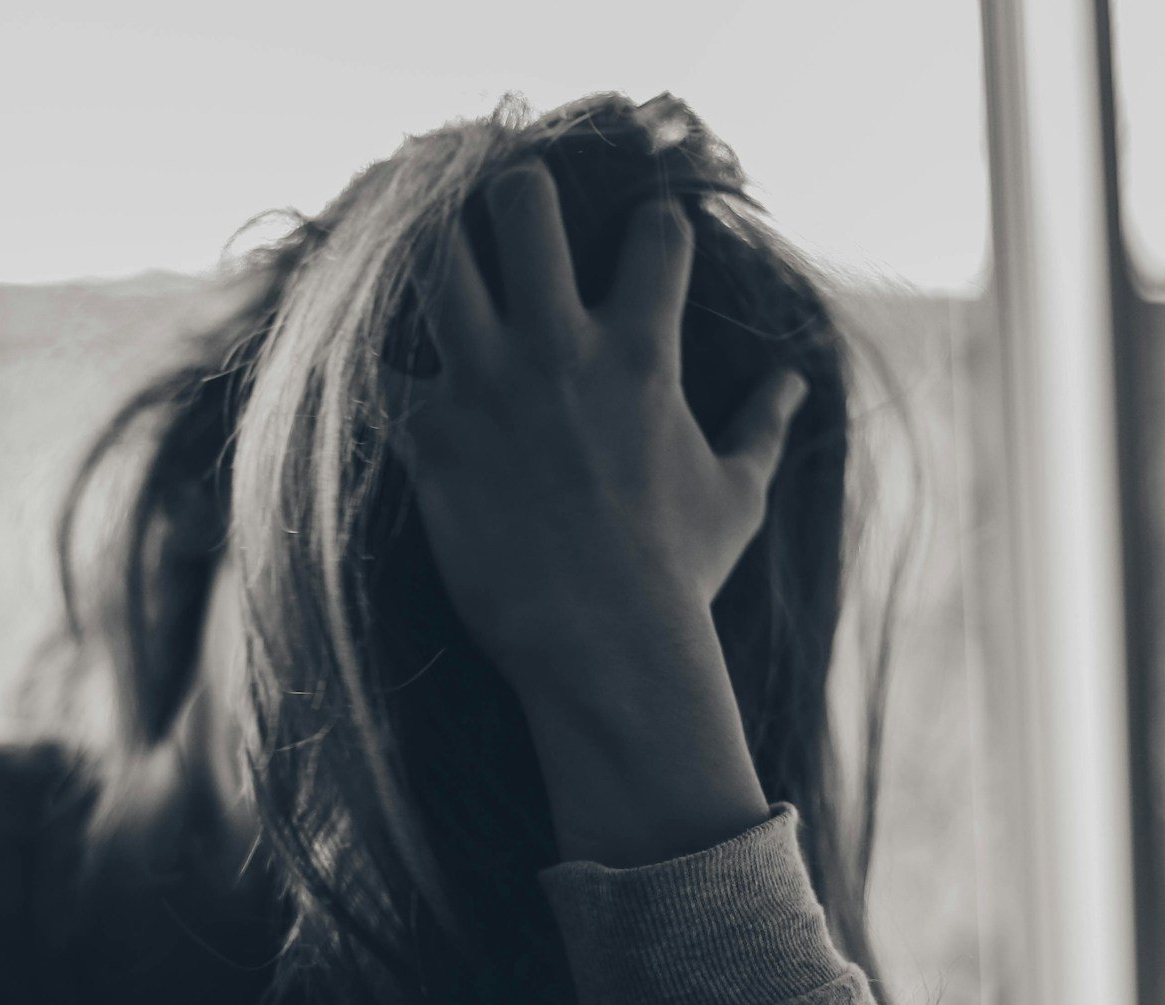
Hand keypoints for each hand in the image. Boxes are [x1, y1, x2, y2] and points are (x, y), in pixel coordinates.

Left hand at [384, 163, 807, 704]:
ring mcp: (486, 386)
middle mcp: (559, 348)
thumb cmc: (680, 575)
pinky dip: (369, 364)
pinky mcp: (430, 438)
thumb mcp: (739, 494)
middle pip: (522, 204)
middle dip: (514, 196)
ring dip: (432, 257)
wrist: (607, 648)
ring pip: (433, 262)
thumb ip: (764, 425)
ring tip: (438, 270)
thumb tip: (795, 383)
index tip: (641, 240)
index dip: (652, 223)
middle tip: (508, 218)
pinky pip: (374, 369)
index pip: (655, 230)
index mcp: (643, 350)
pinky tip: (375, 366)